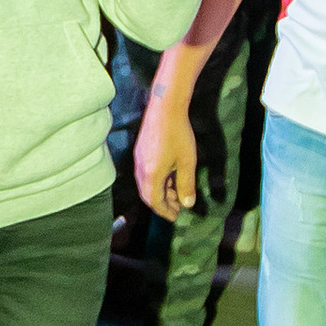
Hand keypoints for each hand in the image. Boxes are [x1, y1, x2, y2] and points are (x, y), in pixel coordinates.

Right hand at [135, 94, 201, 221]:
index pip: (155, 201)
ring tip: (175, 192)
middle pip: (148, 195)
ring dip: (160, 192)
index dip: (165, 211)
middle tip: (177, 207)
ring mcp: (138, 160)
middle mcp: (141, 170)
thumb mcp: (187, 162)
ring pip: (146, 184)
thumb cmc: (178, 134)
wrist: (165, 108)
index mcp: (151, 175)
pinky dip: (156, 181)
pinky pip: (145, 174)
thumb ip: (186, 185)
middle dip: (162, 203)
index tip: (175, 217)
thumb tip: (187, 204)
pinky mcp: (140, 152)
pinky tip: (169, 176)